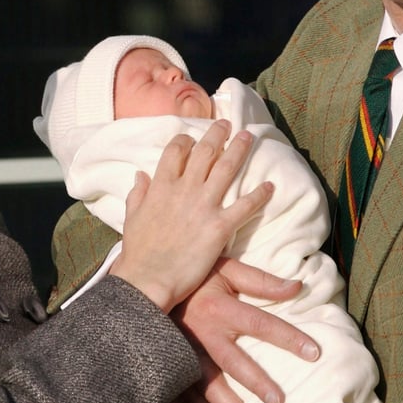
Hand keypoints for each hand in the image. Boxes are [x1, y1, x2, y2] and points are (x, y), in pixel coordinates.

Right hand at [110, 120, 273, 312]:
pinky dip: (259, 195)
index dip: (186, 140)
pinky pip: (244, 206)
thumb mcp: (132, 216)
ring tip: (249, 137)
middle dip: (217, 134)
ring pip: (226, 169)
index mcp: (161, 185)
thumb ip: (138, 193)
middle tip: (227, 124)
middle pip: (205, 152)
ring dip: (239, 150)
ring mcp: (203, 206)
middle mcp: (184, 189)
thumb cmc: (138, 251)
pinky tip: (270, 186)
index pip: (176, 150)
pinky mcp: (219, 227)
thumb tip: (140, 174)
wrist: (148, 278)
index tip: (192, 138)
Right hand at [173, 257, 320, 402]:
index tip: (315, 353)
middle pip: (232, 361)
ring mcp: (183, 351)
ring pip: (206, 384)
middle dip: (255, 382)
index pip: (260, 323)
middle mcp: (201, 331)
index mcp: (218, 307)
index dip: (288, 338)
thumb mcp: (227, 269)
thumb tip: (298, 286)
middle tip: (278, 402)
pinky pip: (184, 394)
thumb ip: (260, 280)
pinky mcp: (171, 363)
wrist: (149, 281)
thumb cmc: (196, 277)